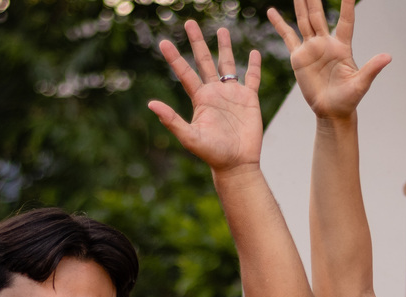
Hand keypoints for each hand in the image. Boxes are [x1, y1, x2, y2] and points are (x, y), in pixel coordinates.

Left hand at [148, 22, 263, 171]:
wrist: (237, 164)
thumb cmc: (212, 154)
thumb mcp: (190, 137)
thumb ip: (172, 120)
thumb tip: (151, 103)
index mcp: (200, 99)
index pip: (185, 73)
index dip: (174, 57)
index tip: (163, 42)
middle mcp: (214, 93)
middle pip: (204, 61)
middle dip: (197, 42)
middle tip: (190, 23)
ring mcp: (232, 94)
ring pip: (227, 65)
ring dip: (224, 47)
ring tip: (222, 30)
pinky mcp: (249, 99)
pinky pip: (252, 78)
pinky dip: (253, 65)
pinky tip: (254, 53)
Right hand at [268, 0, 389, 119]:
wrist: (331, 111)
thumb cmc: (348, 99)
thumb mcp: (361, 84)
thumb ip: (372, 68)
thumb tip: (388, 57)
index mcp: (342, 47)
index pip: (346, 20)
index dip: (347, 5)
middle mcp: (326, 44)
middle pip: (319, 15)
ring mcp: (311, 49)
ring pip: (304, 21)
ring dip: (300, 5)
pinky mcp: (298, 57)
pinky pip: (288, 37)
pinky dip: (279, 24)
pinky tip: (272, 12)